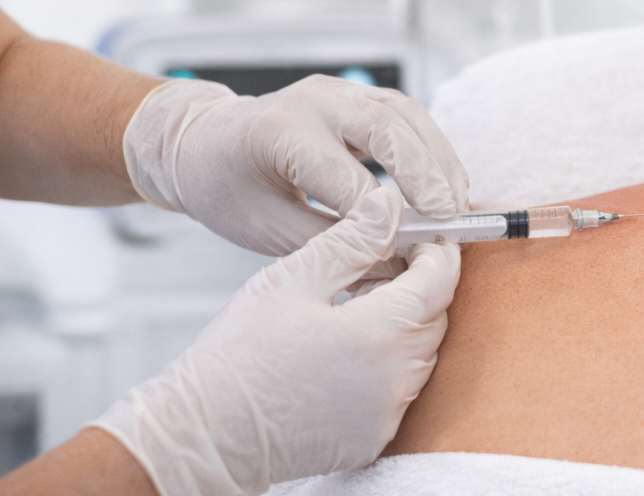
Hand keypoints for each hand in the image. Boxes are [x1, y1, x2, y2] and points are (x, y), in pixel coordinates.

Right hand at [93, 187, 461, 495]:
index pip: (440, 281)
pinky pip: (400, 389)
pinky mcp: (372, 438)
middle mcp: (394, 380)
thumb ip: (351, 241)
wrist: (202, 434)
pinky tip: (351, 347)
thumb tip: (390, 205)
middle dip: (420, 285)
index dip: (436, 251)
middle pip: (434, 317)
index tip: (419, 236)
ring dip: (405, 324)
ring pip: (421, 353)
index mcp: (380, 334)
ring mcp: (386, 414)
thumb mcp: (291, 280)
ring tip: (360, 302)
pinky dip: (389, 363)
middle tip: (383, 264)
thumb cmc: (237, 356)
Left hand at [123, 75, 467, 254]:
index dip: (382, 217)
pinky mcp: (356, 95)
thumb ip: (332, 244)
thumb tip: (394, 259)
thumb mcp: (267, 230)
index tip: (410, 249)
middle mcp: (313, 101)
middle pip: (387, 128)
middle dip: (426, 175)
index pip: (346, 178)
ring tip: (457, 202)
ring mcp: (338, 91)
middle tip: (449, 218)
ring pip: (406, 115)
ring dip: (438, 158)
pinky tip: (445, 181)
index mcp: (279, 133)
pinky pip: (405, 115)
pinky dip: (431, 147)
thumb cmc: (228, 190)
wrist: (202, 143)